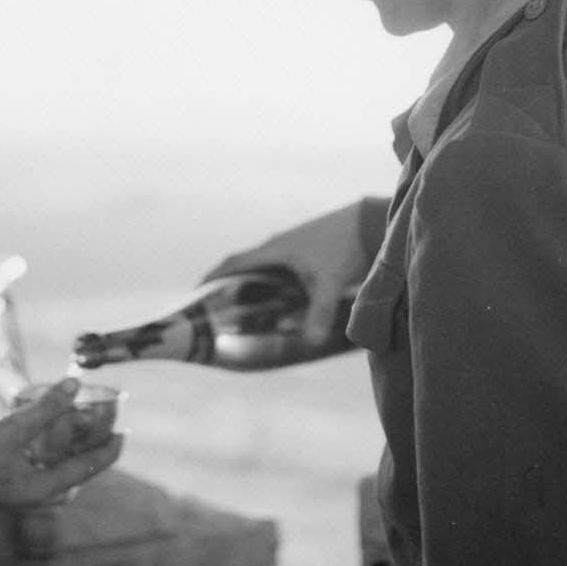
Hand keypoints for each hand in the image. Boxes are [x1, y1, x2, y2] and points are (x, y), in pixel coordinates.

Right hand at [0, 378, 123, 507]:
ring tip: (79, 425)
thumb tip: (76, 384)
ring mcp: (23, 493)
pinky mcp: (11, 486)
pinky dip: (53, 452)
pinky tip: (48, 434)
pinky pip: (44, 469)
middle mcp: (37, 496)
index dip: (109, 449)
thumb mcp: (12, 427)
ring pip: (60, 470)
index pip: (88, 467)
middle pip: (77, 470)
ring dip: (71, 448)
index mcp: (43, 489)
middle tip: (102, 423)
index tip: (126, 433)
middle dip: (91, 447)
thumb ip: (46, 407)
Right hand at [202, 200, 371, 346]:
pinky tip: (282, 299)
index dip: (213, 277)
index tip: (196, 293)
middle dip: (230, 286)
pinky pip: (280, 267)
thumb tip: (309, 342)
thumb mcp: (328, 282)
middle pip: (245, 266)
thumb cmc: (344, 247)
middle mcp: (279, 245)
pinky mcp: (307, 248)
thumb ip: (318, 312)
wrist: (370, 223)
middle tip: (220, 308)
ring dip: (253, 284)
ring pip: (264, 267)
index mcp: (274, 249)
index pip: (233, 263)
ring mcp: (293, 245)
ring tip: (248, 308)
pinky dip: (273, 283)